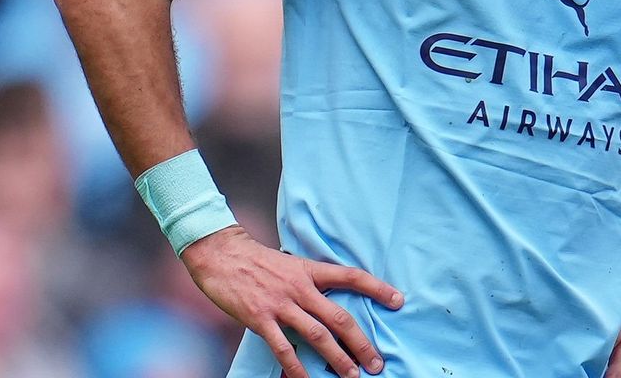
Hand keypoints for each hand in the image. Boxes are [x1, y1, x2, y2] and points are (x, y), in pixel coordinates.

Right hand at [180, 226, 403, 377]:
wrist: (221, 254)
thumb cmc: (257, 261)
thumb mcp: (291, 264)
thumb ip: (310, 281)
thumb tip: (328, 300)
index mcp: (311, 270)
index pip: (352, 277)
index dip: (377, 288)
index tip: (398, 301)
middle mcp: (301, 287)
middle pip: (339, 317)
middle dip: (361, 342)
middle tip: (377, 362)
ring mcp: (281, 304)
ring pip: (317, 335)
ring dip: (337, 358)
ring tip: (352, 375)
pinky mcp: (260, 319)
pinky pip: (283, 348)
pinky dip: (297, 367)